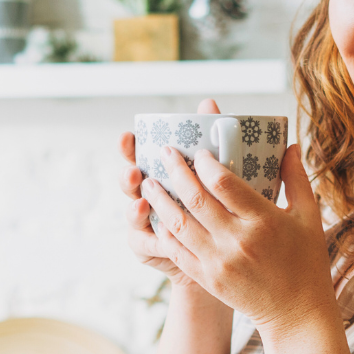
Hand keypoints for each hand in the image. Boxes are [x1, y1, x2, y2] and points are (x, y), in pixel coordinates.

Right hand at [119, 99, 221, 292]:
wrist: (225, 249)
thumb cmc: (220, 206)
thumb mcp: (219, 174)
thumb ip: (209, 140)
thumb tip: (209, 103)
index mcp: (160, 173)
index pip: (139, 155)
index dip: (129, 146)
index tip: (128, 136)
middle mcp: (148, 195)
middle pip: (130, 183)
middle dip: (127, 177)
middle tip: (134, 172)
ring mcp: (146, 222)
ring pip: (132, 214)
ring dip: (134, 209)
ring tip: (142, 205)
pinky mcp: (149, 247)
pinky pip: (145, 244)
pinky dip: (152, 241)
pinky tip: (161, 239)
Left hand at [142, 139, 334, 335]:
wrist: (296, 313)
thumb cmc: (306, 261)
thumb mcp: (309, 217)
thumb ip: (296, 179)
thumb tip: (292, 145)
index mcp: (264, 220)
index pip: (224, 183)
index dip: (205, 163)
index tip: (197, 152)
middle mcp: (238, 241)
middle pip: (196, 199)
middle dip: (175, 171)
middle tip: (165, 153)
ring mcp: (219, 262)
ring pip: (179, 224)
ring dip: (160, 200)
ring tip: (148, 183)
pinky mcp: (208, 279)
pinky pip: (177, 250)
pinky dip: (164, 231)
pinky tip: (157, 217)